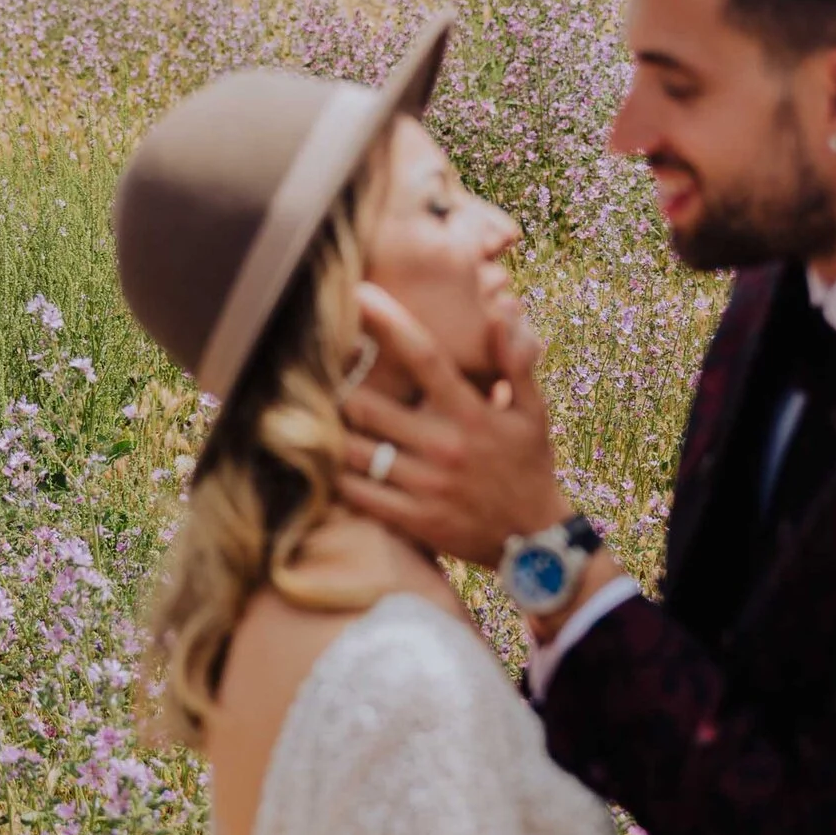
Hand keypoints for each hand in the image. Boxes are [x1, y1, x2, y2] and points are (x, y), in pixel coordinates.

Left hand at [336, 286, 569, 566]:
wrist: (534, 541)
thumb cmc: (529, 466)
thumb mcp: (534, 413)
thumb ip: (515, 362)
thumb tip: (501, 312)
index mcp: (471, 413)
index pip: (424, 357)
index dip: (388, 321)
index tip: (356, 293)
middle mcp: (445, 446)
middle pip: (368, 405)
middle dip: (335, 382)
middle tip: (308, 362)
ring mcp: (426, 485)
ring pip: (354, 451)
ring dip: (325, 429)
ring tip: (300, 409)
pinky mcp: (412, 519)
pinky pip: (358, 493)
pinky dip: (333, 475)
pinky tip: (319, 457)